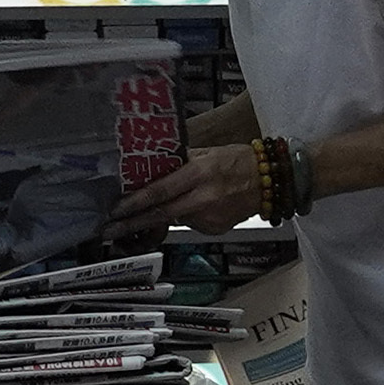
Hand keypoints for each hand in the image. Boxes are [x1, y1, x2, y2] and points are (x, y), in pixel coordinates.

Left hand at [117, 141, 269, 232]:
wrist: (274, 181)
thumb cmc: (239, 161)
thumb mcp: (208, 153)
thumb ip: (180, 163)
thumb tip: (149, 171)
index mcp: (200, 173)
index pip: (160, 190)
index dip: (135, 202)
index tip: (114, 210)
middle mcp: (204, 197)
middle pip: (160, 214)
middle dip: (132, 223)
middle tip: (109, 231)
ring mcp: (211, 216)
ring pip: (175, 218)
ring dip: (165, 214)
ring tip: (181, 200)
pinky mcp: (217, 228)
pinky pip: (192, 224)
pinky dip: (189, 216)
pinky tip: (204, 205)